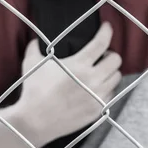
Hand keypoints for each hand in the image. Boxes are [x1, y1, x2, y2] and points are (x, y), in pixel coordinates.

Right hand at [16, 22, 122, 146]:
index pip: (101, 42)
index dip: (106, 31)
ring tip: (100, 70)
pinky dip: (106, 88)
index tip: (107, 27)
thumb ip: (34, 47)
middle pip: (115, 60)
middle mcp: (92, 79)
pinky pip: (111, 95)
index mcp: (79, 64)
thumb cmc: (33, 89)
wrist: (36, 120)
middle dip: (110, 53)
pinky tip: (96, 87)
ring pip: (116, 77)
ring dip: (110, 71)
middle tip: (101, 54)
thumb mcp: (31, 63)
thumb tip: (35, 39)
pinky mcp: (97, 110)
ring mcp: (97, 96)